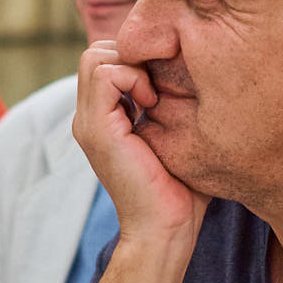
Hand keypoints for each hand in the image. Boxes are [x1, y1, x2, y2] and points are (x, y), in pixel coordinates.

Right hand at [72, 42, 207, 248]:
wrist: (166, 230)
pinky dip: (132, 78)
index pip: (107, 59)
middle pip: (98, 51)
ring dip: (132, 65)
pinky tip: (152, 104)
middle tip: (160, 88)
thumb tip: (194, 74)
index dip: (138, 59)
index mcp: (103, 118)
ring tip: (154, 98)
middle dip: (134, 56)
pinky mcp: (96, 129)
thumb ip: (171, 105)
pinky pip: (105, 73)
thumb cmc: (181, 191)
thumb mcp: (175, 136)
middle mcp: (89, 117)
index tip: (165, 86)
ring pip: (96, 56)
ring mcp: (88, 123)